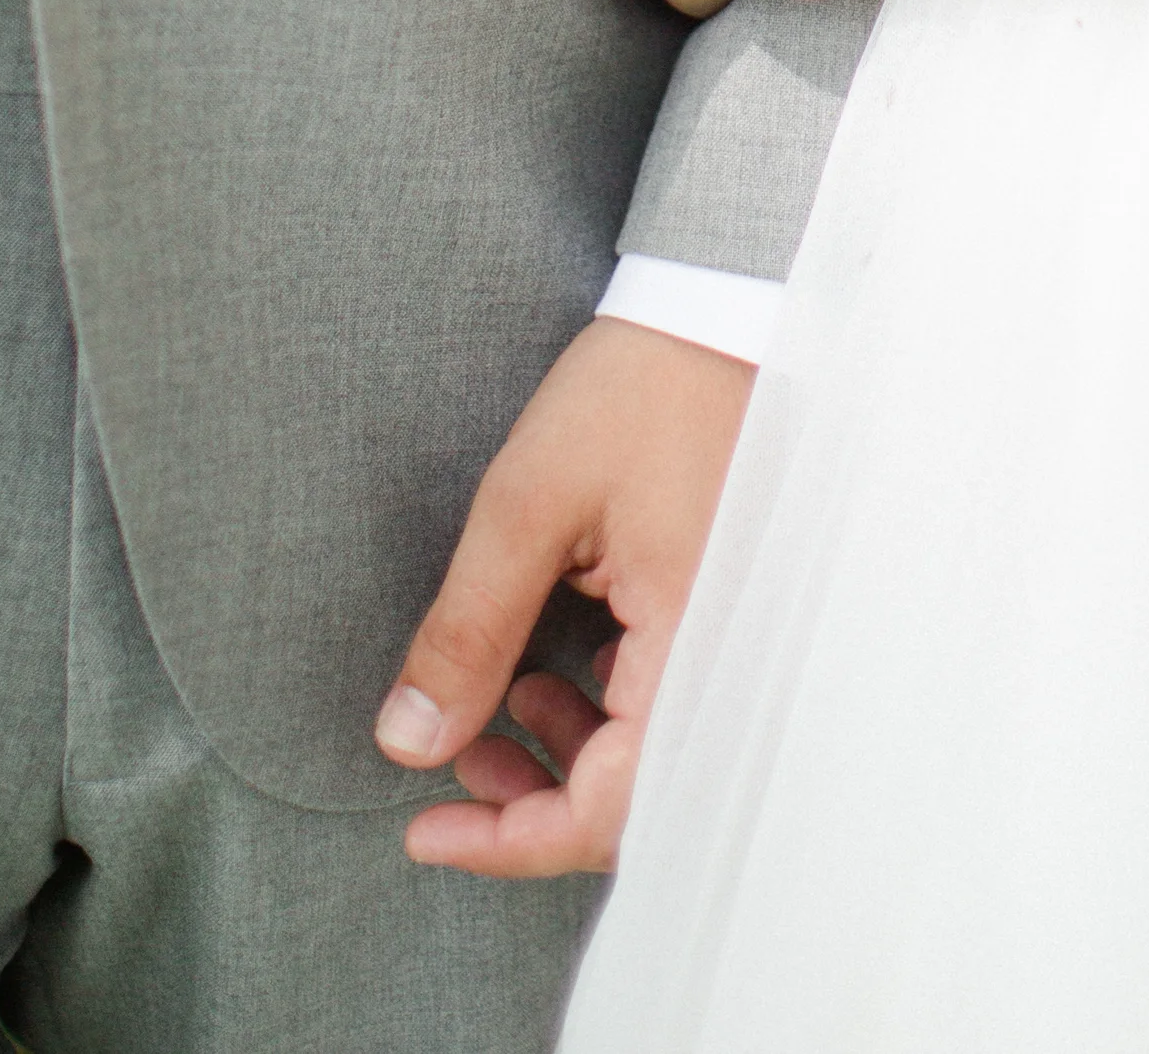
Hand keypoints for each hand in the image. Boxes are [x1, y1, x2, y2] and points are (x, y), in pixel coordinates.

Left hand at [377, 320, 753, 878]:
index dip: (509, 842)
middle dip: (533, 804)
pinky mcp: (731, 608)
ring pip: (654, 756)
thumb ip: (469, 630)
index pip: (607, 811)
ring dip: (568, 754)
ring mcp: (738, 636)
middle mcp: (730, 659)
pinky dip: (608, 708)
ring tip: (496, 710)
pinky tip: (560, 665)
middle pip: (635, 802)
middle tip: (453, 771)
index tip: (426, 833)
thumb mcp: (528, 504)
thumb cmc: (639, 389)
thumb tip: (410, 742)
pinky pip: (674, 700)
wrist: (725, 307)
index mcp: (693, 645)